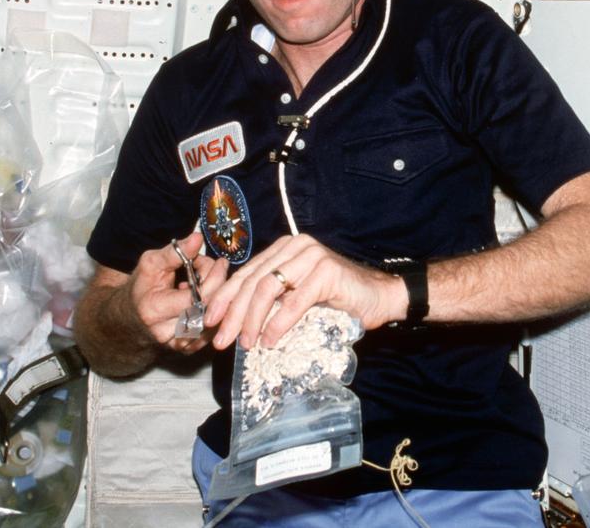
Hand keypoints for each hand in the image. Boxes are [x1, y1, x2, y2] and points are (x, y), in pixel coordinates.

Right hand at [126, 232, 228, 354]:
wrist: (128, 320)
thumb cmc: (140, 289)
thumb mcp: (150, 264)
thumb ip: (174, 253)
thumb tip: (197, 238)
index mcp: (154, 310)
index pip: (196, 297)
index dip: (213, 278)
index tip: (219, 262)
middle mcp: (166, 332)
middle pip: (209, 309)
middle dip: (218, 284)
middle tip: (217, 268)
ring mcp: (178, 344)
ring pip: (215, 321)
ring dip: (218, 298)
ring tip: (208, 282)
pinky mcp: (188, 349)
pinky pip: (213, 330)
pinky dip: (215, 311)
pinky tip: (206, 299)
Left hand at [203, 233, 406, 349]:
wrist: (380, 297)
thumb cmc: (338, 299)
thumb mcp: (297, 295)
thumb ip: (273, 299)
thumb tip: (237, 322)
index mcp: (285, 249)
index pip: (246, 273)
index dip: (225, 297)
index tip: (210, 321)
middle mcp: (296, 247)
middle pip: (253, 280)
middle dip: (233, 312)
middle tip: (220, 339)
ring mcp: (312, 257)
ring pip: (268, 288)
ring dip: (252, 319)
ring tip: (245, 343)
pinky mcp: (326, 273)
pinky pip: (294, 300)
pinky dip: (278, 323)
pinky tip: (270, 340)